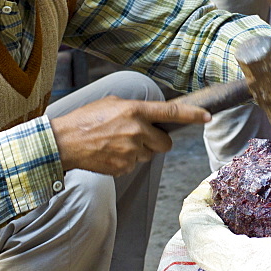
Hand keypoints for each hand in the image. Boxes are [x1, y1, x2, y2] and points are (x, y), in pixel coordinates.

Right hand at [51, 96, 209, 176]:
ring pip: (149, 155)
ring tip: (117, 143)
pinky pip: (135, 165)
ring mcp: (130, 151)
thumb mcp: (112, 104)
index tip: (207, 116)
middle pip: (165, 143)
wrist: (64, 143)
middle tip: (142, 137)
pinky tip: (111, 153)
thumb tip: (150, 115)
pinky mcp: (124, 167)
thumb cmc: (85, 120)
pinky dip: (127, 160)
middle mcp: (136, 131)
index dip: (192, 115)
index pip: (171, 113)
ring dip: (140, 151)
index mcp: (135, 111)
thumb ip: (135, 109)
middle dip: (158, 142)